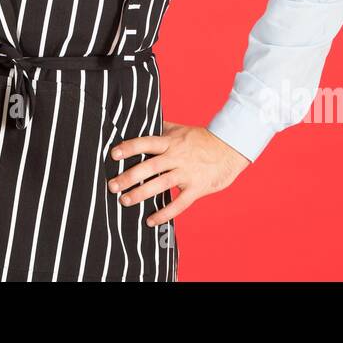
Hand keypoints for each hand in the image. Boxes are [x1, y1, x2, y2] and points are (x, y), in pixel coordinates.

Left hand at [106, 121, 251, 226]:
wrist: (229, 148)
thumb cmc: (201, 139)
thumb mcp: (179, 129)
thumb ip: (160, 128)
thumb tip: (140, 121)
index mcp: (170, 141)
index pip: (146, 143)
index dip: (129, 148)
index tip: (114, 154)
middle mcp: (176, 157)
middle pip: (149, 166)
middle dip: (129, 177)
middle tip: (112, 185)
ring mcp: (187, 173)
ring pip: (161, 184)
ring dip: (141, 194)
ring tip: (124, 201)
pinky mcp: (197, 188)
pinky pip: (179, 203)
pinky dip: (164, 213)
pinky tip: (150, 220)